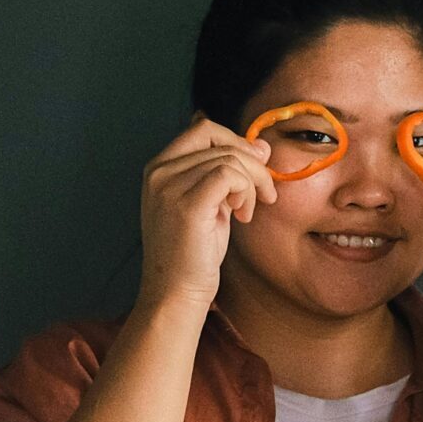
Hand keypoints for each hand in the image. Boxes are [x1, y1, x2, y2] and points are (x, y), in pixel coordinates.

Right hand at [135, 114, 276, 312]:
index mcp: (159, 168)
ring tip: (246, 211)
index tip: (255, 167)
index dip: (236, 141)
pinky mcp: (186, 204)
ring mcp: (169, 187)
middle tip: (263, 194)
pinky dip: (246, 192)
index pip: (202, 129)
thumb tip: (261, 145)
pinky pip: (230, 175)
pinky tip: (242, 215)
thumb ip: (230, 173)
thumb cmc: (194, 252)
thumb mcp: (213, 204)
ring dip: (252, 184)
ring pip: (230, 159)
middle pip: (220, 142)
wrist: (176, 292)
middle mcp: (159, 172)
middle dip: (253, 165)